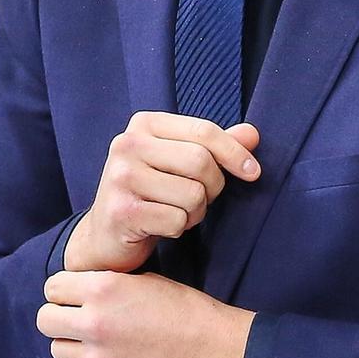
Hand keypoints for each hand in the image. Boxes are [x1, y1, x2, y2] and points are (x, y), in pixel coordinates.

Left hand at [37, 270, 256, 357]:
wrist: (215, 352)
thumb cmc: (188, 312)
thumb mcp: (146, 281)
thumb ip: (109, 286)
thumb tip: (85, 290)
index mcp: (103, 289)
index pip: (53, 287)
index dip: (62, 290)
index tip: (71, 295)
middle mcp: (95, 323)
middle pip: (45, 319)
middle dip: (58, 316)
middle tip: (75, 318)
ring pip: (58, 349)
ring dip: (72, 343)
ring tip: (94, 340)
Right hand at [65, 112, 261, 273]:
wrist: (106, 233)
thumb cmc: (149, 193)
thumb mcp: (179, 162)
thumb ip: (214, 146)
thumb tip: (252, 134)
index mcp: (144, 124)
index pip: (204, 130)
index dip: (235, 152)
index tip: (253, 172)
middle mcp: (127, 144)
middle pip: (201, 162)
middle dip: (213, 187)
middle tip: (201, 199)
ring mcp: (121, 177)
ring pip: (193, 194)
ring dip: (195, 212)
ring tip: (177, 212)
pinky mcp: (122, 211)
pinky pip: (176, 220)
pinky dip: (178, 228)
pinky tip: (162, 226)